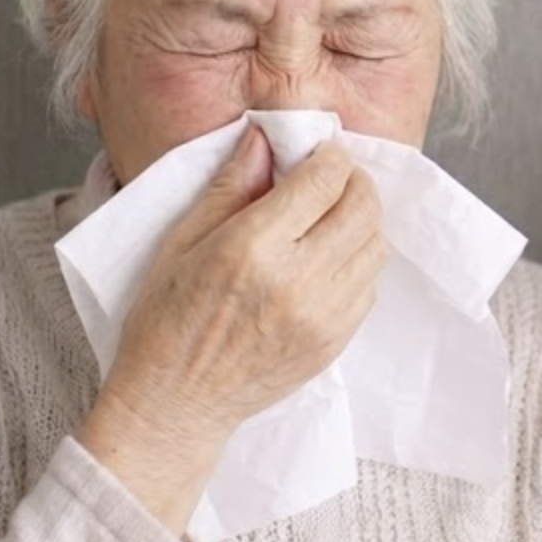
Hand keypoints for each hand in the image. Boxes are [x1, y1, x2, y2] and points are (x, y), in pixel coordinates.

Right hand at [77, 125, 386, 533]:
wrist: (177, 402)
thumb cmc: (166, 319)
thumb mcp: (181, 241)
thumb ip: (230, 187)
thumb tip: (264, 139)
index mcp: (252, 248)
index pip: (323, 181)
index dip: (329, 157)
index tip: (319, 154)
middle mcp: (296, 281)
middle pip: (363, 208)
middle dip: (354, 181)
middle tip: (333, 179)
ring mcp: (322, 316)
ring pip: (375, 246)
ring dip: (360, 221)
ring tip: (330, 219)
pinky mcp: (334, 343)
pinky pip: (369, 287)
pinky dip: (357, 263)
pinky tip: (326, 261)